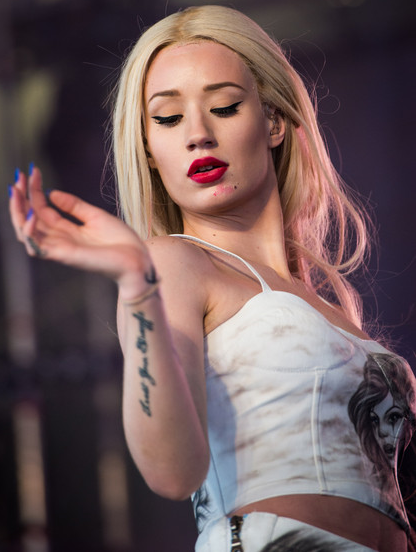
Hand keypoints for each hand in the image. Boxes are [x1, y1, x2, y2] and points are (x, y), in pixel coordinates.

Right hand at [9, 166, 154, 298]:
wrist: (137, 259)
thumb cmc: (120, 241)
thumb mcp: (95, 216)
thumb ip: (74, 206)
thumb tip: (51, 193)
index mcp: (66, 230)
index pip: (41, 208)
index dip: (34, 190)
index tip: (33, 169)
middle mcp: (59, 239)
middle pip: (30, 218)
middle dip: (21, 197)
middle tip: (19, 176)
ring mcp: (60, 248)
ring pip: (26, 233)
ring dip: (17, 212)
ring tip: (16, 191)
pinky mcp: (64, 256)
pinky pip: (37, 247)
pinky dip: (29, 231)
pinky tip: (30, 214)